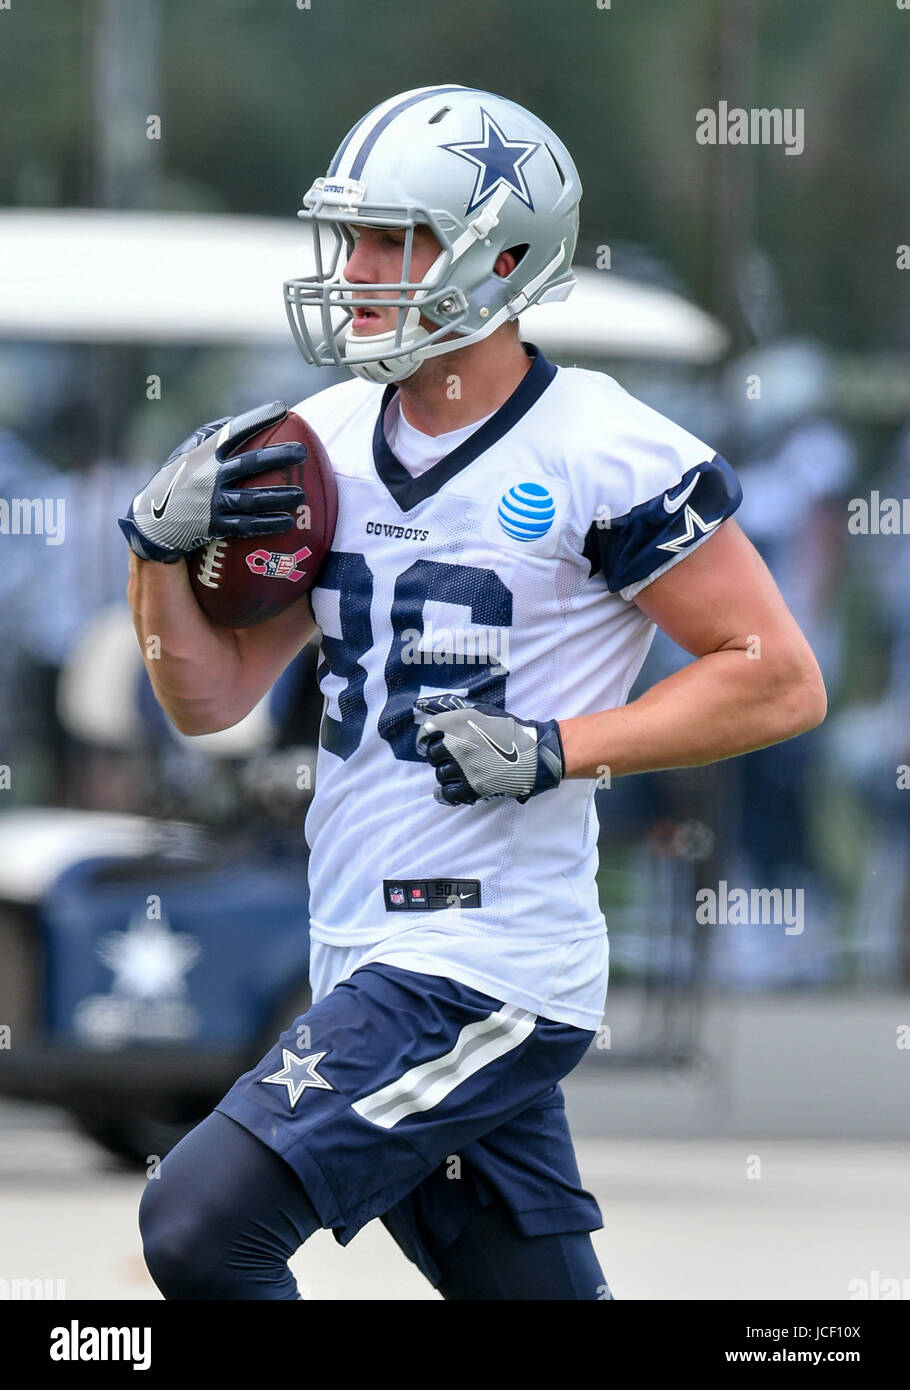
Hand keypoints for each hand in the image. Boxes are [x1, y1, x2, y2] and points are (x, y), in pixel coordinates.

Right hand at [118, 401, 306, 562]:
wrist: (150, 521)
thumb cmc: (175, 481)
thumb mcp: (186, 454)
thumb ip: (209, 436)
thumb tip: (237, 420)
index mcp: (203, 453)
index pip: (234, 431)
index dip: (258, 419)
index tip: (282, 410)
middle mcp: (208, 475)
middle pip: (249, 463)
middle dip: (278, 457)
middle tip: (301, 452)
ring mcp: (211, 501)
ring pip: (251, 498)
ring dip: (278, 496)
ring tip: (300, 493)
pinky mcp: (213, 525)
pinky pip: (245, 525)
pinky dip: (267, 524)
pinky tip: (286, 521)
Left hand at [414, 694, 564, 805]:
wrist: (533, 752)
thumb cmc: (508, 728)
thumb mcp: (480, 710)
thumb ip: (452, 708)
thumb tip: (422, 704)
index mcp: (457, 723)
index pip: (427, 732)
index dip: (424, 739)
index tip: (426, 743)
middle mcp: (456, 744)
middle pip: (432, 755)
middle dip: (437, 756)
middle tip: (447, 757)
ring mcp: (463, 767)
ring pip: (440, 774)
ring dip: (445, 773)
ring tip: (455, 772)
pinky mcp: (472, 787)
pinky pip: (448, 794)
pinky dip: (444, 793)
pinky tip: (444, 791)